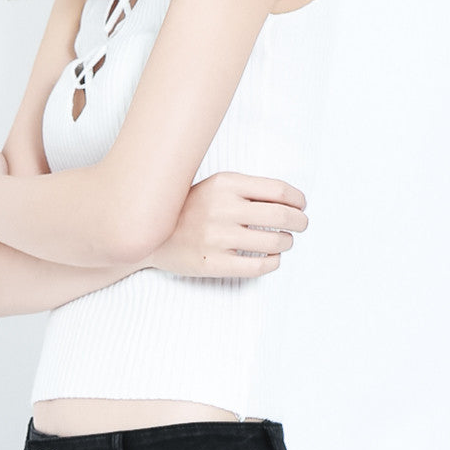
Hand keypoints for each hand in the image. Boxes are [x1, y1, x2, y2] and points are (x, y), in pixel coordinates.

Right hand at [145, 173, 307, 277]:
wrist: (147, 234)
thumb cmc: (188, 210)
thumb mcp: (214, 187)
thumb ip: (247, 191)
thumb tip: (291, 202)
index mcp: (224, 183)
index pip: (278, 190)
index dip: (297, 200)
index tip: (301, 205)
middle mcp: (221, 208)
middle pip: (281, 217)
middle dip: (300, 222)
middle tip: (301, 225)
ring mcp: (216, 237)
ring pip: (274, 243)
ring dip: (287, 242)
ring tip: (284, 242)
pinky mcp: (212, 263)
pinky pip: (259, 266)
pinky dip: (274, 262)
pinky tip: (272, 258)